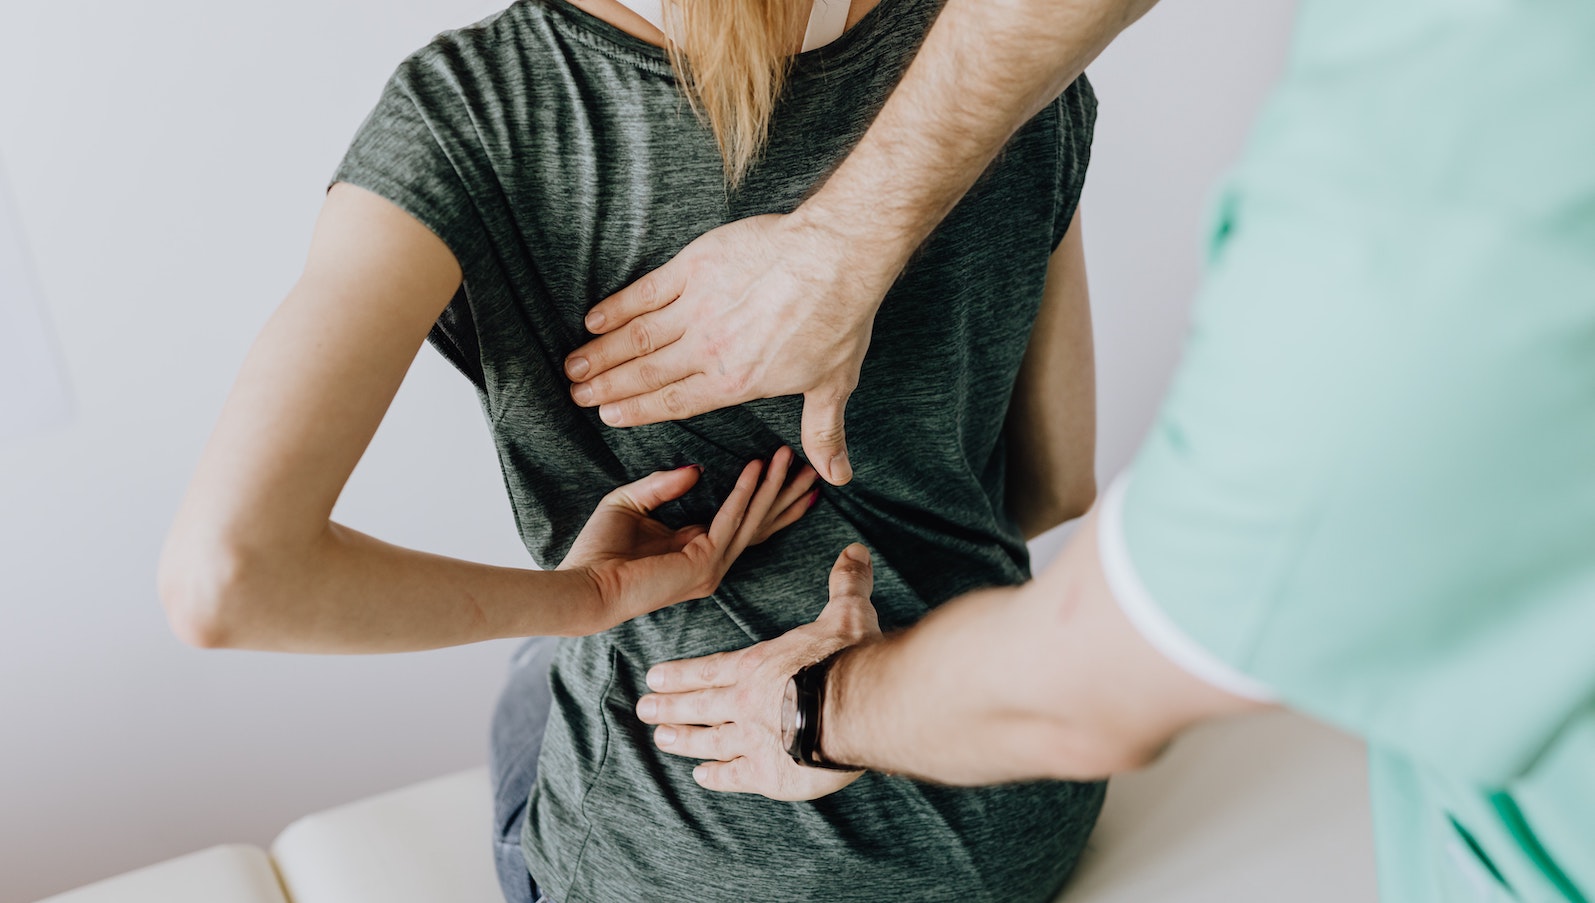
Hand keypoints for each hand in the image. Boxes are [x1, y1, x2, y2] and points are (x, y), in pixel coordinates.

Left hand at [560, 446, 818, 631]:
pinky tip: (755, 468)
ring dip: (773, 487)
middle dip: (787, 494)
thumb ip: (662, 485)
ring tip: (789, 456)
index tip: (788, 470)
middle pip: (761, 523)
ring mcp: (711, 567)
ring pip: (753, 520)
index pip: (744, 521)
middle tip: (813, 467)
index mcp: (696, 549)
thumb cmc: (598, 551)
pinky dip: (744, 492)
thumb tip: (697, 469)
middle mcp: (711, 561)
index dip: (768, 496)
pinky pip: (730, 521)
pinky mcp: (703, 564)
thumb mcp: (631, 503)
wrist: (584, 585)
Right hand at [563, 214, 901, 485]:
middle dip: (607, 386)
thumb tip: (837, 476)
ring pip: (637, 337)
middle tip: (577, 395)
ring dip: (601, 353)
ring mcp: (697, 307)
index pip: (674, 402)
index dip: (637, 410)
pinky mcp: (694, 268)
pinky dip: (617, 307)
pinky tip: (594, 319)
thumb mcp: (833, 385)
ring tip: (574, 366)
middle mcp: (707, 350)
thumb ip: (823, 433)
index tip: (608, 415)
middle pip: (645, 373)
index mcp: (734, 382)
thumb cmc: (838, 321)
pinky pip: (645, 292)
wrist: (834, 258)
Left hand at [637, 543, 881, 800]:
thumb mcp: (847, 613)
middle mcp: (745, 702)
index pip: (710, 670)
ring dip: (683, 740)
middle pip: (699, 705)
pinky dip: (716, 776)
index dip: (681, 674)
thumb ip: (846, 584)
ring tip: (661, 741)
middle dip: (669, 707)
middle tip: (643, 710)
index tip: (654, 677)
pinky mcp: (767, 774)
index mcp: (757, 666)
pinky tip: (702, 776)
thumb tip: (854, 550)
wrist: (855, 707)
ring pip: (707, 740)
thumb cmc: (848, 658)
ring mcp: (751, 740)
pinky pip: (734, 775)